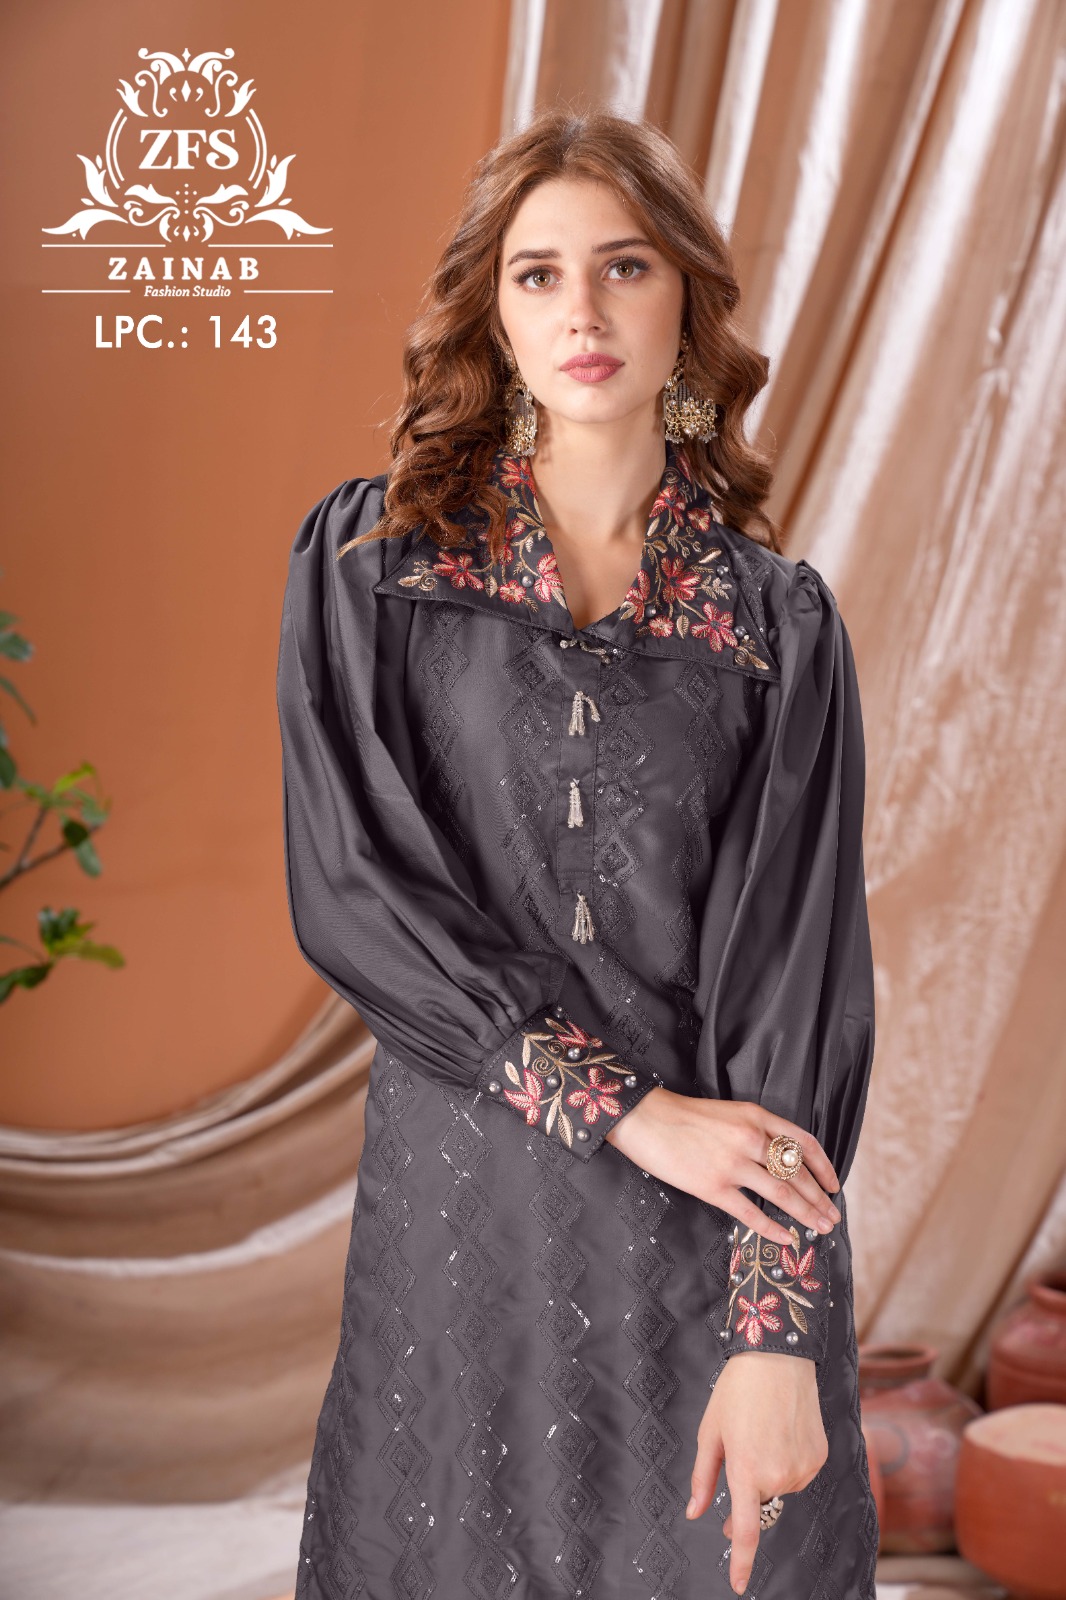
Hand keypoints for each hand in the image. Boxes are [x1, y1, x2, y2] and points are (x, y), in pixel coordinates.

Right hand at [605, 1086, 839, 1247]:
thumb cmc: (683, 1116)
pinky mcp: (713, 1186)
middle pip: (798, 1172)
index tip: (834, 1186)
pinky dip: (772, 1228)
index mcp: (756, 1116)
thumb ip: (755, 1131)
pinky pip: (750, 1213)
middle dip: (820, 1199)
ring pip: (782, 1193)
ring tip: (820, 1229)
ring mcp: (732, 1163)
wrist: (645, 1119)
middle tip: (832, 1218)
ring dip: (806, 1214)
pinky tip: (786, 1239)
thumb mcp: (728, 1112)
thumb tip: (780, 1160)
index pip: (804, 1143)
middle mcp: (750, 1138)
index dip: (824, 1168)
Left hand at [686, 1352, 828, 1593]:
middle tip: (739, 1455)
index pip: (746, 1530)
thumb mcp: (710, 1432)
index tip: (738, 1585)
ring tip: (763, 1429)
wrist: (778, 1356)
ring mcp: (803, 1468)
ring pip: (780, 1486)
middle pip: (760, 1501)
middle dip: (748, 1490)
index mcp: (746, 1470)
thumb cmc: (737, 1391)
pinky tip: (782, 1430)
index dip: (740, 1561)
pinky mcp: (820, 1458)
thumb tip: (696, 1513)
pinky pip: (798, 1472)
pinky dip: (788, 1461)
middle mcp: (779, 1475)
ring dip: (769, 1472)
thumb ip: (704, 1478)